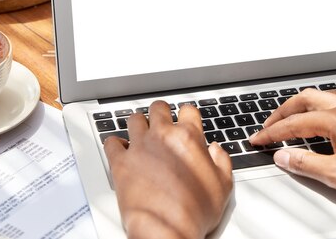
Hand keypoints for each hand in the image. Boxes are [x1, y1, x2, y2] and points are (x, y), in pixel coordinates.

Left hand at [104, 101, 232, 238]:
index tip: (185, 122)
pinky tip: (120, 149)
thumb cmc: (194, 213)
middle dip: (161, 113)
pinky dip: (115, 144)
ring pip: (134, 119)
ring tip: (141, 135)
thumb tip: (216, 150)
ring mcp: (139, 147)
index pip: (187, 110)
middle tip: (162, 123)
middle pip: (158, 108)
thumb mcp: (223, 186)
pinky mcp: (120, 162)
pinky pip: (112, 142)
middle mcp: (163, 136)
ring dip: (139, 125)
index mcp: (188, 137)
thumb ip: (221, 161)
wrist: (167, 230)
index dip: (187, 116)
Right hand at [249, 88, 335, 201]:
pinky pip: (332, 101)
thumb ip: (304, 163)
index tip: (258, 139)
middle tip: (269, 126)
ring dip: (299, 107)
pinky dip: (315, 108)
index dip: (272, 133)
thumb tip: (282, 156)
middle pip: (303, 99)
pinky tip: (313, 121)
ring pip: (319, 97)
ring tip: (287, 122)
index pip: (294, 123)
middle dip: (282, 111)